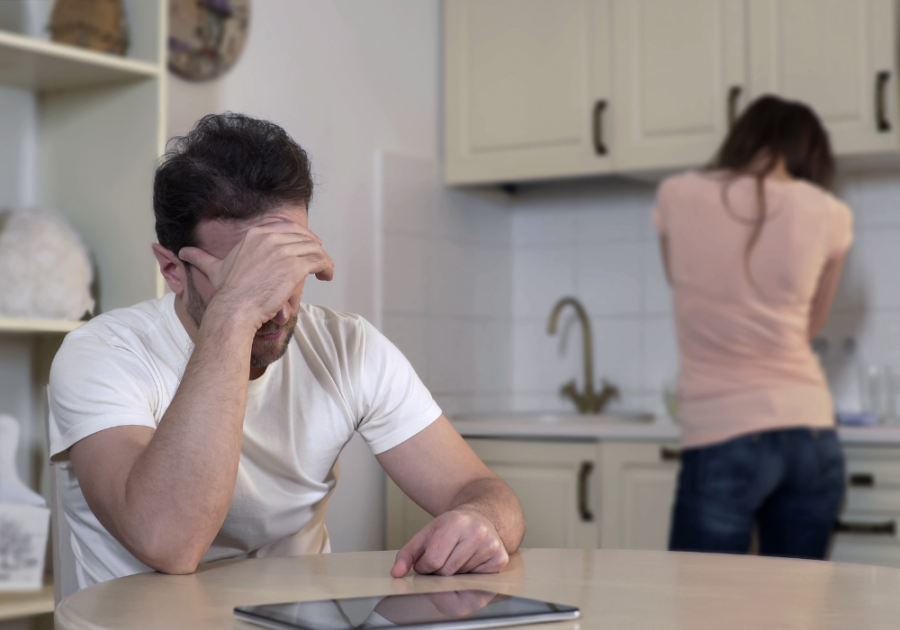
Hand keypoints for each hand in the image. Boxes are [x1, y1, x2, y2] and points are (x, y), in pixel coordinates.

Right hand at [178, 220, 333, 329]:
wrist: (234, 309)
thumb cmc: (227, 292)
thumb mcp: (214, 268)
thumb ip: (201, 257)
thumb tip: (183, 252)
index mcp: (255, 235)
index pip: (285, 226)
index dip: (300, 233)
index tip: (307, 243)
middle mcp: (270, 238)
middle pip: (302, 236)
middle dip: (313, 246)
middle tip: (319, 258)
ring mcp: (284, 251)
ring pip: (314, 249)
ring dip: (323, 259)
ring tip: (325, 271)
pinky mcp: (296, 266)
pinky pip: (320, 261)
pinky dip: (327, 268)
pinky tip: (326, 276)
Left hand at [390, 509, 508, 577]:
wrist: (479, 517)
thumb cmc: (450, 529)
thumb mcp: (425, 535)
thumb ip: (407, 555)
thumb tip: (396, 574)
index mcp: (455, 522)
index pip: (433, 561)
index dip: (425, 567)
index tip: (426, 562)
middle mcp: (477, 532)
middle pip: (447, 571)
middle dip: (438, 572)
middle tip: (442, 559)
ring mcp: (491, 545)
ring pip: (461, 577)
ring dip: (454, 575)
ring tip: (456, 558)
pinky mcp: (500, 558)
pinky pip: (477, 581)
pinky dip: (469, 577)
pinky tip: (470, 562)